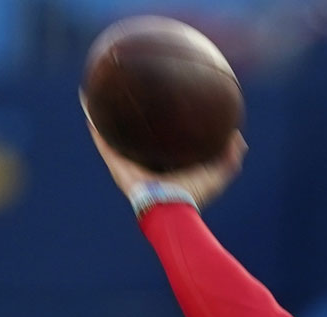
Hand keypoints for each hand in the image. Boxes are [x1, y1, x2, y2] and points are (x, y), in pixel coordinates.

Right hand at [81, 92, 246, 208]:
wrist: (171, 210)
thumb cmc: (194, 196)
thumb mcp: (217, 174)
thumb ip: (230, 157)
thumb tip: (239, 137)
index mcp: (165, 166)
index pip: (160, 144)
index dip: (158, 129)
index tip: (158, 110)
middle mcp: (144, 165)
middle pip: (134, 139)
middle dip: (129, 122)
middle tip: (127, 99)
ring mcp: (128, 166)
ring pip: (113, 137)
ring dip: (104, 118)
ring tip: (97, 96)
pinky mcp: (116, 166)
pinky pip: (103, 142)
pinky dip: (94, 125)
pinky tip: (87, 105)